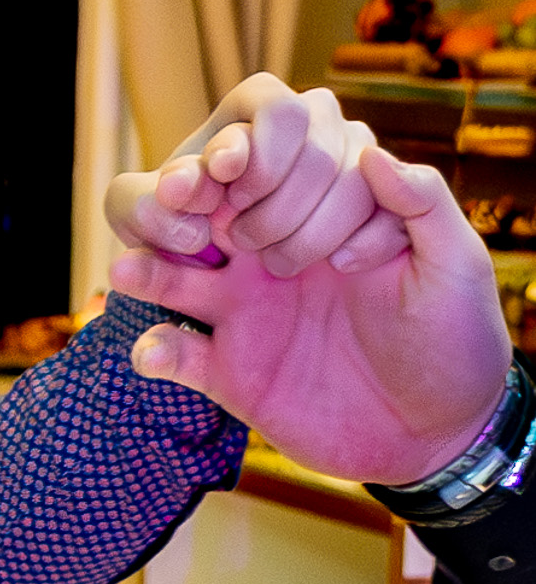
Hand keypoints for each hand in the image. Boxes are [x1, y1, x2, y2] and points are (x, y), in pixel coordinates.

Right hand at [105, 71, 512, 485]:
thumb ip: (423, 206)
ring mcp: (248, 315)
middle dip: (190, 207)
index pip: (276, 172)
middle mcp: (275, 258)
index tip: (290, 209)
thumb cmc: (455, 340)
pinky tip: (154, 352)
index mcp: (324, 220)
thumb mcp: (456, 266)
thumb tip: (372, 150)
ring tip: (128, 270)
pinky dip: (157, 352)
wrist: (438, 433)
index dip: (266, 172)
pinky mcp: (231, 374)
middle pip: (209, 214)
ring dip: (150, 271)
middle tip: (205, 223)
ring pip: (178, 278)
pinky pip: (179, 357)